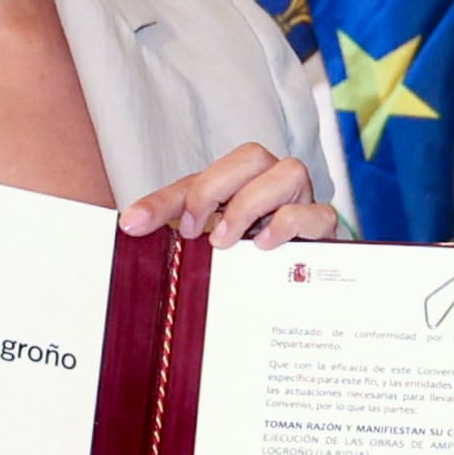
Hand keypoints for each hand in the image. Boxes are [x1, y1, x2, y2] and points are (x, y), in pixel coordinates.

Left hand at [118, 142, 339, 245]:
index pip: (200, 178)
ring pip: (291, 171)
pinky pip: (319, 212)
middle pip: (251, 155)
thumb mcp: (201, 248)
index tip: (137, 224)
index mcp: (240, 187)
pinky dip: (290, 224)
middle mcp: (272, 185)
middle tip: (194, 230)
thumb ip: (169, 228)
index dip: (168, 198)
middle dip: (215, 188)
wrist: (298, 299)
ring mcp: (303, 203)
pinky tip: (266, 246)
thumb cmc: (247, 264)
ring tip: (225, 241)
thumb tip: (129, 222)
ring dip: (250, 204)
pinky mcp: (324, 230)